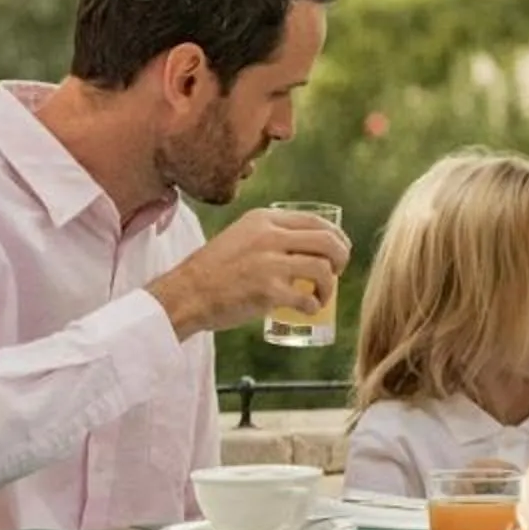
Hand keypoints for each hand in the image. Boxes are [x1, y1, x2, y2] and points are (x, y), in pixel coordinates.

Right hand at [150, 208, 351, 338]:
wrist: (186, 294)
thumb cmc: (214, 269)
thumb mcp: (241, 236)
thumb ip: (269, 234)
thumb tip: (306, 245)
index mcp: (264, 219)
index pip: (315, 221)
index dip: (336, 237)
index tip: (339, 251)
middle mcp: (269, 236)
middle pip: (327, 242)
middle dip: (342, 258)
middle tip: (338, 273)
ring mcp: (270, 263)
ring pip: (323, 269)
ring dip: (330, 286)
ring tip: (322, 296)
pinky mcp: (268, 291)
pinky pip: (307, 298)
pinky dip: (314, 306)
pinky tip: (307, 310)